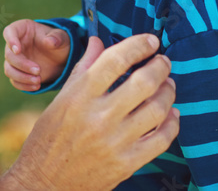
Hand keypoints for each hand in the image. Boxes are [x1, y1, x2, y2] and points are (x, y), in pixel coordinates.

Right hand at [0, 35, 179, 190]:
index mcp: (79, 96)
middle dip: (160, 66)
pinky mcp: (127, 163)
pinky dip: (172, 123)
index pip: (115, 60)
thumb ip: (83, 69)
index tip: (150, 41)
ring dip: (168, 91)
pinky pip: (161, 139)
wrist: (45, 182)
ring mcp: (115, 141)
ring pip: (157, 108)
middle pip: (143, 82)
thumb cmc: (49, 137)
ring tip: (168, 84)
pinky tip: (171, 113)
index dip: (138, 45)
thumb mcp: (61, 99)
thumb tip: (97, 41)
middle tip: (163, 61)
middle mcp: (99, 116)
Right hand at [3, 20, 69, 90]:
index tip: (17, 50)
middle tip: (38, 70)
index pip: (9, 31)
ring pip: (9, 69)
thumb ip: (56, 38)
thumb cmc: (59, 43)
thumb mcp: (62, 38)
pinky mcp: (18, 72)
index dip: (10, 40)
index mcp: (23, 29)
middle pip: (9, 55)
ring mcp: (15, 59)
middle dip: (22, 65)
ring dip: (22, 77)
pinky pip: (14, 81)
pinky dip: (24, 85)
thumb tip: (50, 42)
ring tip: (38, 81)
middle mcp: (15, 44)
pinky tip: (36, 86)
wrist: (61, 58)